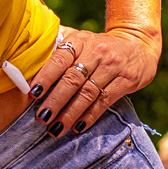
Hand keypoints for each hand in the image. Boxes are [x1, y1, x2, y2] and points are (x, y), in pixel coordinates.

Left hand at [27, 26, 160, 137]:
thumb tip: (28, 60)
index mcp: (81, 40)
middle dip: (55, 100)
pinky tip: (78, 127)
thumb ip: (59, 48)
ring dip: (70, 113)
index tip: (33, 93)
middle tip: (41, 117)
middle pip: (72, 79)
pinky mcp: (127, 80)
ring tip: (55, 128)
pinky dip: (90, 116)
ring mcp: (113, 66)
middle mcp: (97, 52)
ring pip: (88, 93)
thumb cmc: (99, 46)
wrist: (139, 44)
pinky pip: (105, 101)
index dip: (45, 76)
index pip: (60, 58)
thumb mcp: (82, 40)